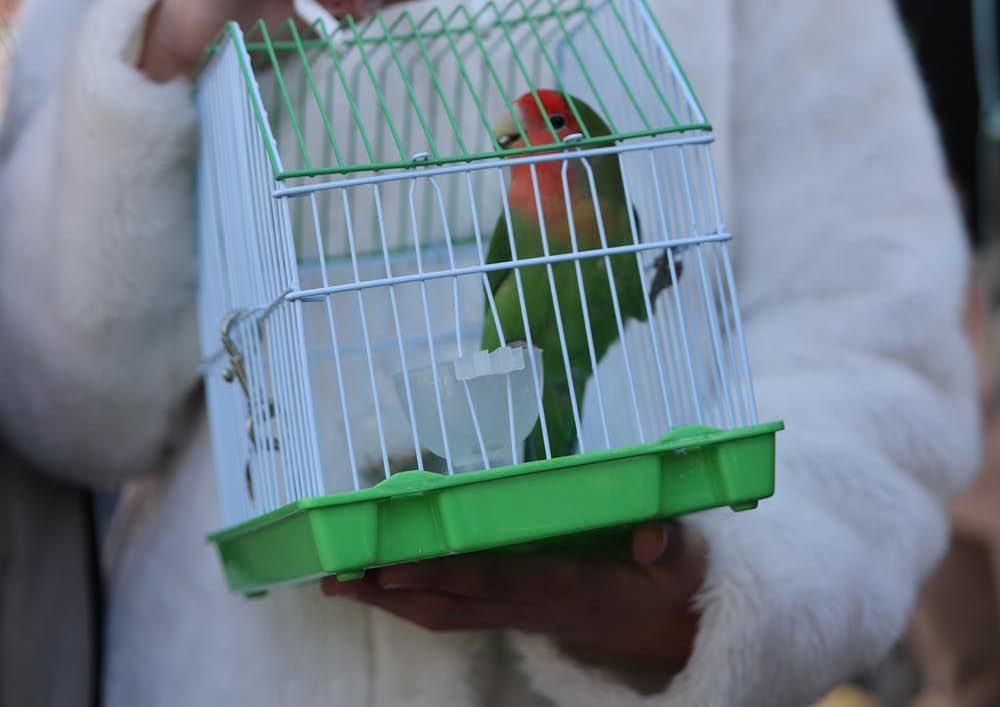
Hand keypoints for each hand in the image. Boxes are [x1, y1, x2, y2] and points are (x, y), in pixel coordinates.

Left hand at [321, 521, 706, 693]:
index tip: (394, 565)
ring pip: (444, 612)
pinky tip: (381, 585)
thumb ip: (668, 541)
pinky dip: (413, 599)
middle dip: (392, 590)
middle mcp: (533, 604)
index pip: (494, 579)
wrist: (671, 628)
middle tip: (338, 574)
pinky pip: (454, 612)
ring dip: (390, 600)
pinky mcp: (514, 613)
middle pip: (451, 603)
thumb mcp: (682, 558)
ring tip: (339, 581)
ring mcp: (519, 613)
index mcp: (567, 584)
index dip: (442, 573)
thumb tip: (651, 535)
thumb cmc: (670, 580)